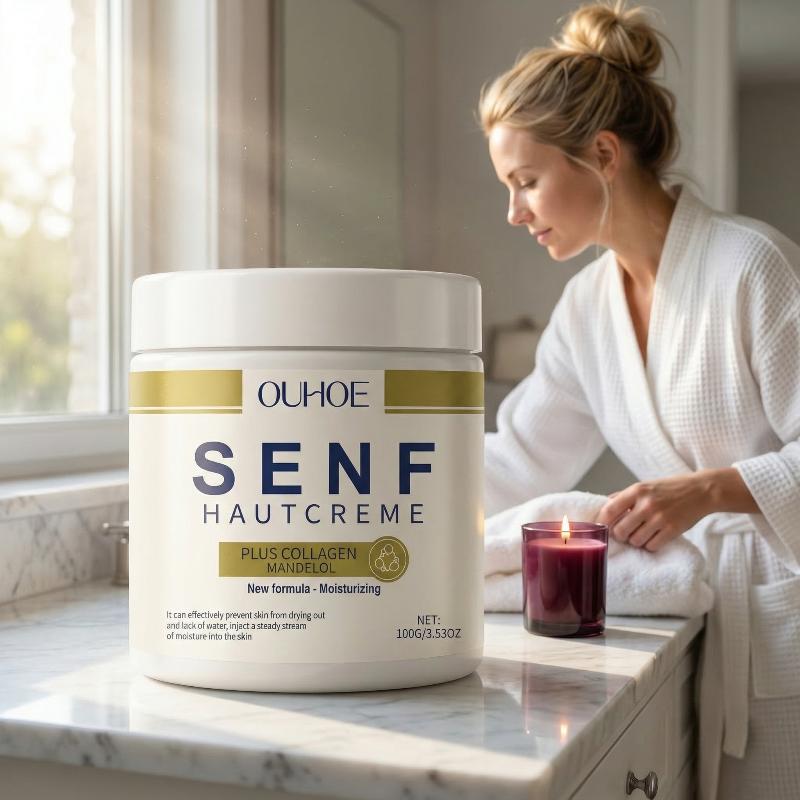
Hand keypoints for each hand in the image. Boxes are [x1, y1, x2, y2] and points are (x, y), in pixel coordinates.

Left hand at [594, 474, 712, 551]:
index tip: (601, 528)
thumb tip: (604, 506)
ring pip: (635, 541)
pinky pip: (652, 546)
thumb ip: (624, 496)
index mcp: (637, 491)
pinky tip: (653, 537)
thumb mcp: (645, 485)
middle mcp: (646, 504)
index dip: (602, 522)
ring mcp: (660, 518)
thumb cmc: (670, 488)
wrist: (701, 490)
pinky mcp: (672, 530)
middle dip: (620, 535)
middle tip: (625, 533)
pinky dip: (650, 545)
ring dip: (636, 541)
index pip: (610, 510)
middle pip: (620, 531)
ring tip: (642, 533)